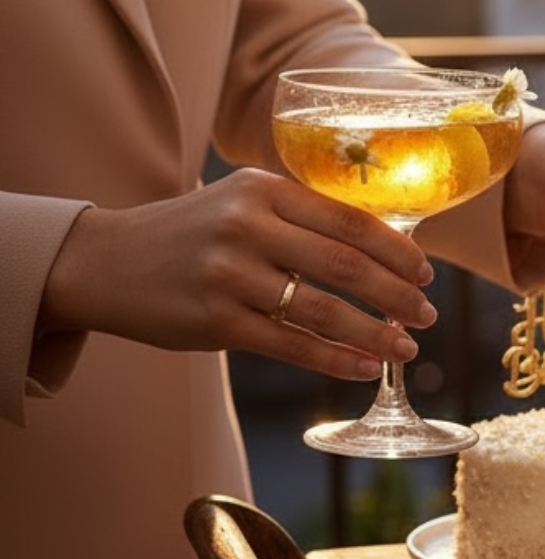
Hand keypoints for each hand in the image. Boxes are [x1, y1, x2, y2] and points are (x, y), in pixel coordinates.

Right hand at [41, 168, 433, 379]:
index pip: (350, 221)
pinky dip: (336, 359)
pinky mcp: (215, 320)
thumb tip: (385, 252)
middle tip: (427, 316)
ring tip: (406, 348)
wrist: (103, 262)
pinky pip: (292, 345)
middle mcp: (246, 226)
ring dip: (375, 334)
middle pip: (347, 266)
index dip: (398, 251)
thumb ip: (302, 219)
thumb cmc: (191, 234)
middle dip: (398, 296)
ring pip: (324, 311)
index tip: (426, 275)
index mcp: (263, 190)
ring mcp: (229, 275)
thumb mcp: (242, 205)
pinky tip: (364, 368)